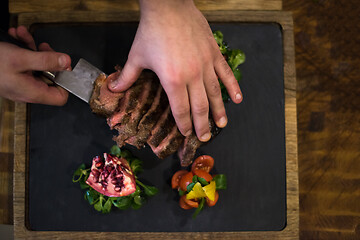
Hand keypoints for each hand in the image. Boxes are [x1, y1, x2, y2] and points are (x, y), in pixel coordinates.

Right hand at [0, 26, 70, 104]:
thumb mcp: (22, 59)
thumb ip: (46, 61)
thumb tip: (66, 62)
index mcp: (33, 92)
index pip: (60, 97)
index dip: (65, 83)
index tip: (64, 67)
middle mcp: (28, 89)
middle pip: (49, 77)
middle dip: (47, 58)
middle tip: (44, 48)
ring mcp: (20, 82)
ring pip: (35, 66)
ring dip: (31, 48)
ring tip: (22, 35)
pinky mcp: (12, 74)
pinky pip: (23, 62)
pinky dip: (21, 47)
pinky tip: (15, 36)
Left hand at [109, 0, 241, 141]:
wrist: (168, 6)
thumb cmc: (152, 31)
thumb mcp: (136, 55)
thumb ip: (127, 76)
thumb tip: (113, 89)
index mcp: (172, 80)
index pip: (181, 110)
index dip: (184, 124)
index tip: (186, 134)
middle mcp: (192, 76)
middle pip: (200, 107)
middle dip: (202, 125)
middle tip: (205, 137)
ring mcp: (206, 64)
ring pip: (215, 94)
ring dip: (219, 111)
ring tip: (222, 124)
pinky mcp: (214, 53)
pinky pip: (226, 73)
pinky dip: (233, 86)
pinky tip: (238, 98)